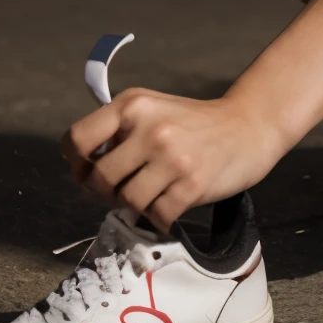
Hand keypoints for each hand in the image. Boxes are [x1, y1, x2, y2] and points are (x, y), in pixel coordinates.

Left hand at [61, 88, 281, 231]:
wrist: (246, 128)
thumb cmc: (191, 124)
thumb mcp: (151, 110)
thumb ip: (117, 133)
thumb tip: (81, 172)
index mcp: (133, 105)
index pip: (77, 139)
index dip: (76, 162)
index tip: (88, 170)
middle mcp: (150, 128)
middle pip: (99, 179)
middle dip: (105, 192)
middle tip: (123, 189)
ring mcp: (173, 157)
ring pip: (127, 201)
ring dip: (135, 206)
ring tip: (150, 195)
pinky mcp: (192, 184)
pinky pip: (156, 216)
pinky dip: (159, 217)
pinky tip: (169, 205)